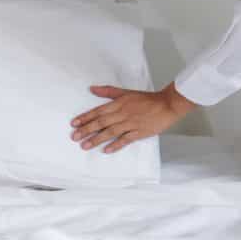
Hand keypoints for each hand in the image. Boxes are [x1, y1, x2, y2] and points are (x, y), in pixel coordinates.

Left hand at [69, 83, 196, 152]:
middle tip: (74, 136)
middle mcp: (122, 114)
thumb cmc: (146, 99)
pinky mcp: (139, 132)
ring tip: (85, 145)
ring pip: (110, 132)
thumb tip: (92, 89)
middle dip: (86, 130)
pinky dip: (116, 145)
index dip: (85, 117)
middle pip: (101, 122)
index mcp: (118, 104)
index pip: (98, 111)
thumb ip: (108, 91)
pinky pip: (125, 140)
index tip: (74, 123)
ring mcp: (131, 124)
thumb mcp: (125, 92)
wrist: (167, 104)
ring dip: (96, 139)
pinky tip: (106, 150)